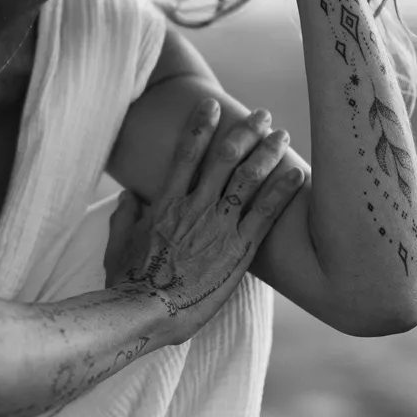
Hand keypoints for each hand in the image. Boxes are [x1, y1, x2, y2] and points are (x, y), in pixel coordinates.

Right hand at [104, 96, 303, 340]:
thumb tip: (126, 197)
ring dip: (268, 153)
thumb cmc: (127, 283)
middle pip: (225, 157)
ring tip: (283, 137)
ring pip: (249, 178)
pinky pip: (267, 214)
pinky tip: (299, 174)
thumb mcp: (117, 245)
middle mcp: (195, 207)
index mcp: (166, 203)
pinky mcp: (239, 250)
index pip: (186, 153)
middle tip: (262, 114)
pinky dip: (284, 191)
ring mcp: (218, 227)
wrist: (144, 311)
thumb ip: (124, 217)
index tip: (212, 104)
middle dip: (245, 131)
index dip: (200, 126)